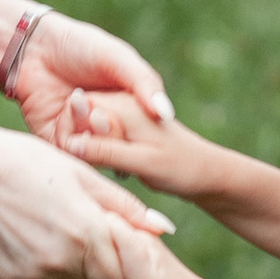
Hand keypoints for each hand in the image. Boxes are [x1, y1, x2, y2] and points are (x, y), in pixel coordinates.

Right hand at [0, 126, 171, 278]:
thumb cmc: (29, 162)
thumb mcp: (81, 175)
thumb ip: (125, 207)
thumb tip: (165, 229)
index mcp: (88, 230)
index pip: (125, 271)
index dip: (124, 260)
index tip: (114, 243)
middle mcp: (64, 259)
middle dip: (100, 266)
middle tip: (82, 235)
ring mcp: (36, 274)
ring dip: (72, 269)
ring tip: (52, 229)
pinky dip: (46, 278)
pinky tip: (34, 244)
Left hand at [8, 12, 172, 153]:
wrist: (33, 46)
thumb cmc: (80, 45)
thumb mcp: (119, 60)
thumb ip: (144, 85)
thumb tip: (166, 115)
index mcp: (123, 106)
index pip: (140, 132)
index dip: (137, 129)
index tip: (128, 114)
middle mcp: (102, 122)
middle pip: (117, 147)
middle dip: (110, 132)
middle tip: (100, 112)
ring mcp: (79, 133)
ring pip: (93, 153)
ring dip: (87, 131)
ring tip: (77, 100)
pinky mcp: (55, 140)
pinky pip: (68, 154)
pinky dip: (70, 138)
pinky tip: (66, 110)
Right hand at [64, 87, 236, 205]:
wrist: (209, 173)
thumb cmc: (181, 167)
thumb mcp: (143, 162)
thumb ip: (105, 151)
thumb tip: (71, 146)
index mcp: (121, 105)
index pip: (76, 111)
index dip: (71, 135)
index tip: (82, 159)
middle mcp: (119, 106)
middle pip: (78, 119)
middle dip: (78, 143)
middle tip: (104, 168)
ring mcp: (121, 117)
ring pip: (87, 132)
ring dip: (90, 152)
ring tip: (117, 170)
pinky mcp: (123, 132)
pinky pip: (99, 141)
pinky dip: (100, 156)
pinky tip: (118, 170)